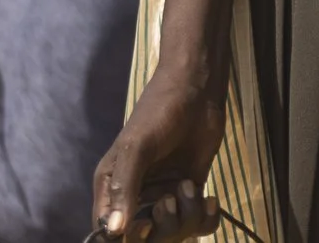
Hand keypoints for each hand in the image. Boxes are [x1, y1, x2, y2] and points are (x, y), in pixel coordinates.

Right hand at [91, 67, 227, 239]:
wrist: (197, 91)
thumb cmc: (159, 113)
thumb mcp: (136, 147)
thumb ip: (125, 187)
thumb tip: (114, 230)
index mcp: (112, 191)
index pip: (108, 233)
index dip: (126, 238)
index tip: (144, 226)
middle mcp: (136, 200)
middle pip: (144, 239)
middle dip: (161, 229)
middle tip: (170, 201)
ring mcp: (165, 197)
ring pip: (173, 233)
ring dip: (186, 218)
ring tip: (189, 186)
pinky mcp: (190, 193)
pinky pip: (197, 224)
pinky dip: (206, 219)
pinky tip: (210, 198)